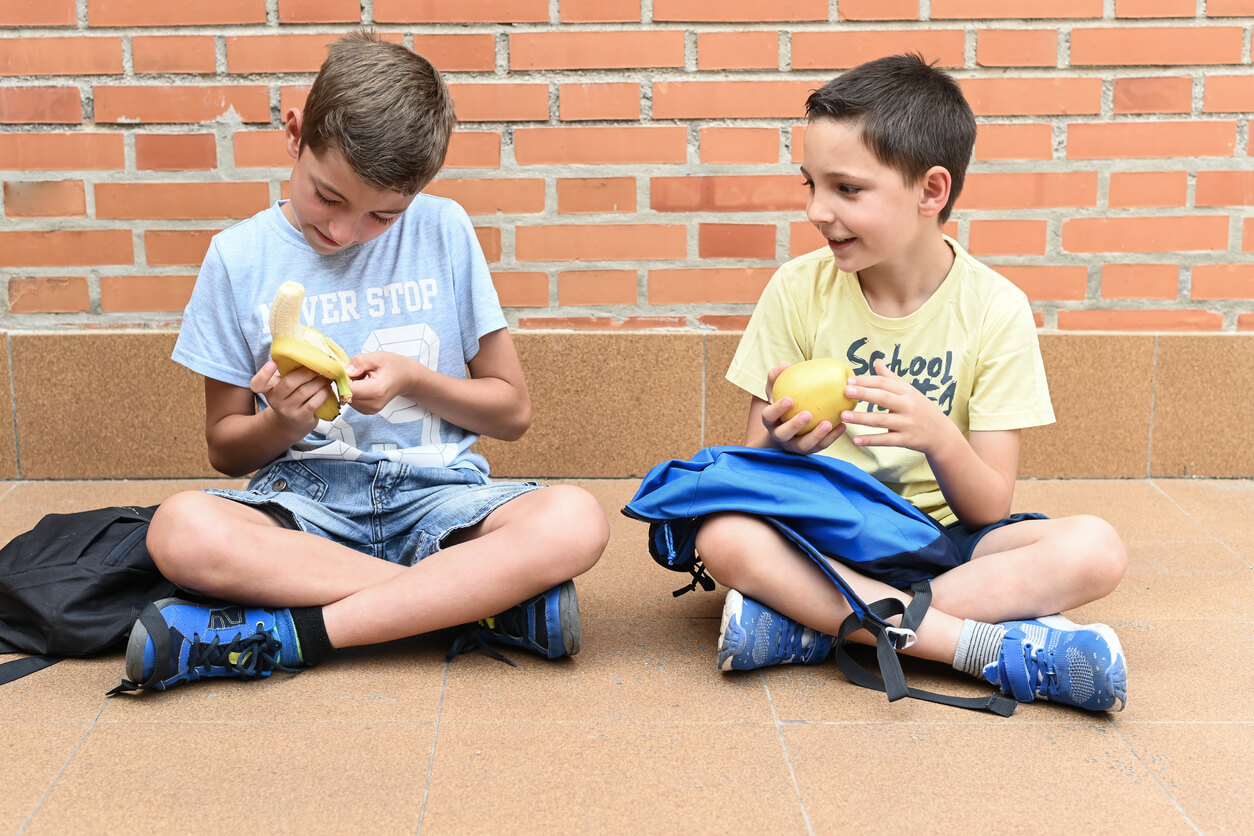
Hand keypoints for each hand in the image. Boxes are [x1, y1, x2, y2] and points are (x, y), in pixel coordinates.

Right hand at [250, 360, 330, 434]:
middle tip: (319, 366)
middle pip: (289, 383)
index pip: (257, 383)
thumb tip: (306, 354)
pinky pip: (314, 402)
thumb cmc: (289, 398)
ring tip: (327, 376)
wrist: (290, 424)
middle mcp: (275, 401)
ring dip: (319, 381)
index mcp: (268, 389)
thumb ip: (286, 373)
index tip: (273, 363)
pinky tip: (327, 388)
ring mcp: (288, 410)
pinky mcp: (301, 417)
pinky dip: (323, 393)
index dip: (264, 373)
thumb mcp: (281, 386)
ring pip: (305, 391)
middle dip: (307, 372)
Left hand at [346, 351, 412, 414]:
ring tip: (363, 378)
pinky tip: (364, 385)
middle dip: (347, 381)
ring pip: (347, 398)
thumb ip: (360, 362)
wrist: (407, 378)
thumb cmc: (394, 366)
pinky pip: (351, 401)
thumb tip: (346, 371)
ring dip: (350, 387)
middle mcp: (373, 404)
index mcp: (376, 390)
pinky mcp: (367, 411)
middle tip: (360, 372)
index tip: (352, 369)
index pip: (348, 388)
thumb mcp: (378, 357)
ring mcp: (370, 409)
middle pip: (346, 394)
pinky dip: (354, 392)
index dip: (345, 377)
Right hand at [761, 363, 846, 454]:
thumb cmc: (785, 405)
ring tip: (828, 423)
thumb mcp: (776, 392)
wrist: (789, 429)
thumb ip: (777, 378)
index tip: (790, 399)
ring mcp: (795, 446)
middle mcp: (780, 436)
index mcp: (771, 421)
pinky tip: (842, 425)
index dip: (777, 409)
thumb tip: (785, 365)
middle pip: (784, 434)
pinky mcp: (810, 450)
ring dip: (816, 435)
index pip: (768, 416)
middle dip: (795, 425)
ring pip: (804, 445)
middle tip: (808, 414)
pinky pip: (821, 446)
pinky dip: (831, 437)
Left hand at [840, 360, 957, 454]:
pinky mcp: (906, 440)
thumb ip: (892, 378)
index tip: (849, 380)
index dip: (867, 381)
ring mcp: (907, 424)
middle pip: (883, 398)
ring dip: (861, 418)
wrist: (941, 434)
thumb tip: (877, 362)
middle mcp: (908, 406)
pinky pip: (885, 440)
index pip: (885, 383)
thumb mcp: (910, 392)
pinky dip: (870, 440)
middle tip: (845, 391)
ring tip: (843, 415)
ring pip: (881, 420)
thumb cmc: (921, 409)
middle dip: (864, 394)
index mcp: (907, 392)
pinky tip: (855, 440)